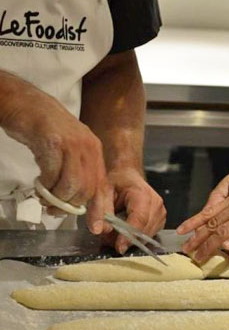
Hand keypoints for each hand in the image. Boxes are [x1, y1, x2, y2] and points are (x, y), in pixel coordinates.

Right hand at [2, 94, 112, 234]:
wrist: (26, 103)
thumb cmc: (45, 129)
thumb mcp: (69, 150)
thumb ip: (75, 172)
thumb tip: (73, 201)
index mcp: (94, 151)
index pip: (101, 186)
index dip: (98, 209)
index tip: (95, 227)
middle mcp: (88, 148)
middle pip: (86, 189)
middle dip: (69, 204)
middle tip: (53, 208)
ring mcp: (72, 144)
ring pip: (71, 185)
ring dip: (55, 197)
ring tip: (44, 196)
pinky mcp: (54, 143)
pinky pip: (52, 175)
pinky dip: (45, 185)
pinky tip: (39, 182)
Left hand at [105, 168, 165, 253]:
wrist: (127, 176)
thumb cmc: (116, 182)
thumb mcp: (101, 192)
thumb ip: (98, 211)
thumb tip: (99, 230)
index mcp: (142, 194)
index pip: (139, 220)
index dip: (130, 236)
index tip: (119, 247)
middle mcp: (156, 204)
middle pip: (144, 231)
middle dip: (126, 239)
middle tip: (107, 239)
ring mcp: (161, 212)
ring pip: (147, 236)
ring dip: (131, 239)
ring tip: (115, 232)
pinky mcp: (160, 220)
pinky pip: (149, 235)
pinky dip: (136, 236)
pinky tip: (126, 230)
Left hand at [178, 180, 228, 261]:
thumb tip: (225, 230)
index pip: (209, 212)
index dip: (193, 222)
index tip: (181, 231)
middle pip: (213, 223)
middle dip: (197, 238)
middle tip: (185, 250)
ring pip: (225, 230)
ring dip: (210, 245)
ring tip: (199, 256)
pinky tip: (227, 248)